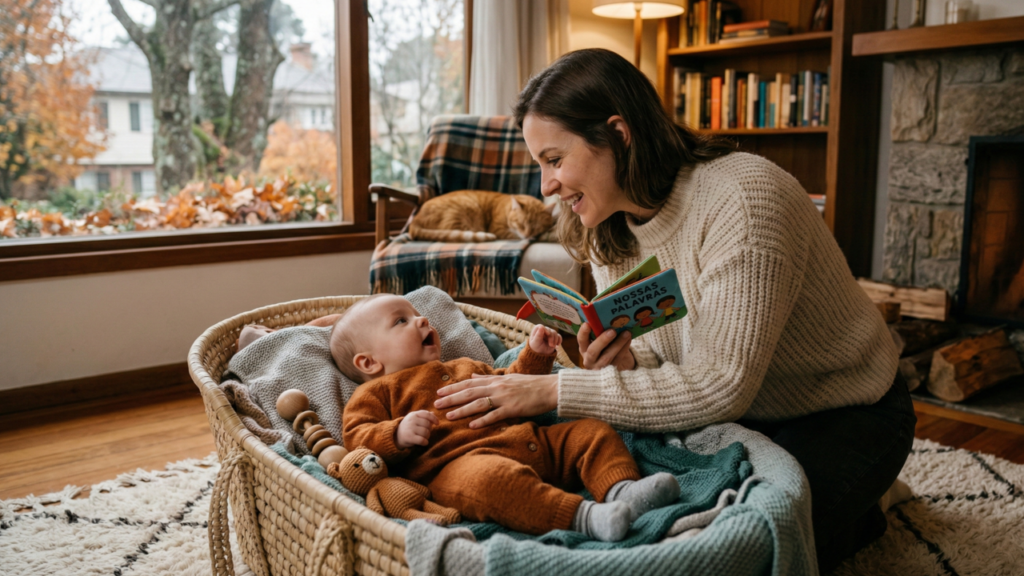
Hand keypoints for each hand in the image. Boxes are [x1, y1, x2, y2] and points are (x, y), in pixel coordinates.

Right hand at [395, 410, 437, 448]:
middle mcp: (412, 420)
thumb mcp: (414, 419)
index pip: (427, 414)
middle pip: (428, 424)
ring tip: (423, 438)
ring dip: (427, 436)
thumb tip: (434, 413)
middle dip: (429, 430)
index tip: (437, 423)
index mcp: (414, 414)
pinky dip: (425, 442)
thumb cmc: (408, 427)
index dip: (434, 419)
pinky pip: (422, 440)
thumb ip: (424, 416)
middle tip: (425, 433)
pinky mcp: (409, 437)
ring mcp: (410, 428)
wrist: (395, 436)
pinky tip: (424, 442)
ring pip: (426, 432)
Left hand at [434, 373, 557, 428]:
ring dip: (462, 410)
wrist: (550, 388)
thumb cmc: (530, 384)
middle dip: (452, 398)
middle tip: (436, 404)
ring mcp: (504, 398)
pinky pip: (495, 415)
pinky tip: (472, 426)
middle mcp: (497, 387)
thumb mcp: (508, 378)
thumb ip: (489, 378)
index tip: (440, 392)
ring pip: (479, 403)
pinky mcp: (513, 408)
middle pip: (469, 392)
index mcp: (495, 380)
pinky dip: (483, 420)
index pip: (470, 383)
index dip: (454, 387)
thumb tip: (474, 375)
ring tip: (449, 416)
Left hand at [529, 325, 561, 355]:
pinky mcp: (554, 337)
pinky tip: (557, 345)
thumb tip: (541, 327)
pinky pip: (559, 336)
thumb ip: (538, 335)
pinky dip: (559, 340)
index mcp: (537, 330)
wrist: (541, 353)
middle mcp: (543, 330)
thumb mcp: (536, 342)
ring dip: (555, 340)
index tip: (548, 334)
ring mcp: (549, 333)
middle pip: (550, 330)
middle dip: (551, 338)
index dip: (545, 329)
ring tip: (552, 346)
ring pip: (555, 333)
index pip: (541, 326)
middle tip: (551, 345)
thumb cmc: (536, 347)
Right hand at [578, 323, 635, 370]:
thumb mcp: (598, 343)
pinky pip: (618, 359)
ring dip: (618, 344)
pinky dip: (624, 349)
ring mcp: (600, 367)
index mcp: (584, 349)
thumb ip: (599, 334)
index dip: (583, 333)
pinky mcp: (611, 371)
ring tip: (626, 333)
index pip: (581, 340)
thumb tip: (608, 319)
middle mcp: (589, 360)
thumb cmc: (603, 349)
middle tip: (612, 331)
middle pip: (593, 351)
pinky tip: (629, 340)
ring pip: (607, 356)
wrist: (612, 367)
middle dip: (602, 340)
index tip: (587, 324)